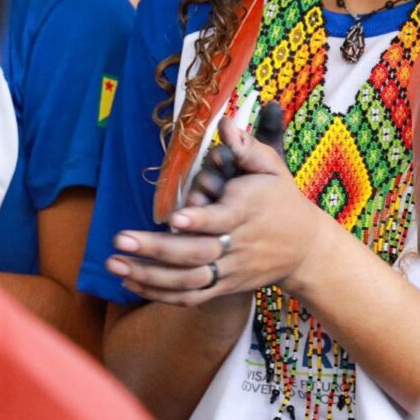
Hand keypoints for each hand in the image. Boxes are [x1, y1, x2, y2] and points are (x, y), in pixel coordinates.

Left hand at [106, 115, 332, 306]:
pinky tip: (130, 283)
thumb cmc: (281, 200)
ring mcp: (231, 270)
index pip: (223, 218)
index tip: (175, 217)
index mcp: (248, 211)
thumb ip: (247, 146)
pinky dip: (160, 294)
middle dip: (156, 249)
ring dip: (149, 276)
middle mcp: (238, 245)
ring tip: (114, 264)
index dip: (200, 219)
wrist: (305, 249)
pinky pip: (191, 297)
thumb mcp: (272, 168)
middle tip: (119, 239)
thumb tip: (224, 123)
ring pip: (189, 280)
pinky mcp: (225, 287)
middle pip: (196, 253)